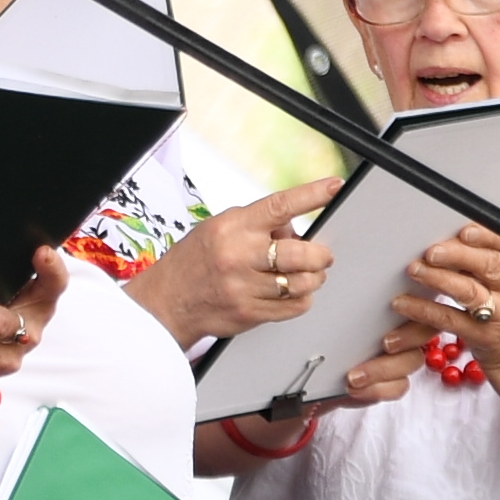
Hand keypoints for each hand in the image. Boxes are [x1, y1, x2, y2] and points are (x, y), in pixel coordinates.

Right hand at [127, 177, 342, 346]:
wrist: (166, 302)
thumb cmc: (194, 262)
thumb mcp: (218, 228)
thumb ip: (257, 225)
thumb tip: (294, 230)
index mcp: (233, 228)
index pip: (279, 206)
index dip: (311, 195)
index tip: (332, 186)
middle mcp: (239, 256)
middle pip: (300, 254)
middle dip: (320, 255)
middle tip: (322, 255)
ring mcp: (244, 287)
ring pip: (301, 283)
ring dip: (314, 278)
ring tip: (309, 274)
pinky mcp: (249, 313)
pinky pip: (294, 307)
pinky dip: (302, 299)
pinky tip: (293, 292)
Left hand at [397, 224, 499, 400]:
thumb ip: (490, 252)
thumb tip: (450, 229)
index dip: (485, 236)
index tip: (461, 231)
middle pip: (490, 265)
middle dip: (458, 255)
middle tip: (430, 251)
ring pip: (469, 292)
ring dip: (438, 278)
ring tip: (414, 269)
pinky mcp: (483, 337)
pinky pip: (449, 319)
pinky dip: (423, 309)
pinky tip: (403, 302)